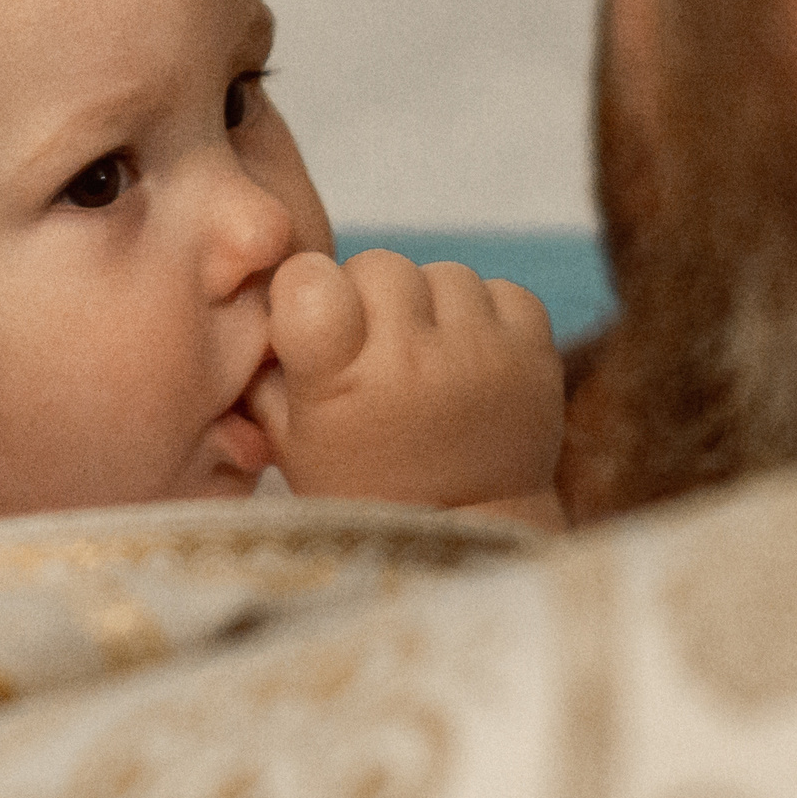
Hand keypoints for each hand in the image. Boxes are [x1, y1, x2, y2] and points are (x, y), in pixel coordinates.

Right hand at [250, 250, 566, 528]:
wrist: (468, 533)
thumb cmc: (364, 487)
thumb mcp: (290, 441)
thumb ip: (265, 370)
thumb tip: (261, 297)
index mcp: (339, 385)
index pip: (312, 278)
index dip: (312, 288)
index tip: (320, 319)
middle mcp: (412, 363)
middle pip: (379, 264)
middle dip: (371, 296)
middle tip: (376, 349)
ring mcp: (480, 356)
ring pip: (443, 272)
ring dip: (431, 306)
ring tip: (429, 359)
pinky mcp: (534, 354)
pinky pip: (502, 290)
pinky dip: (485, 315)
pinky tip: (470, 359)